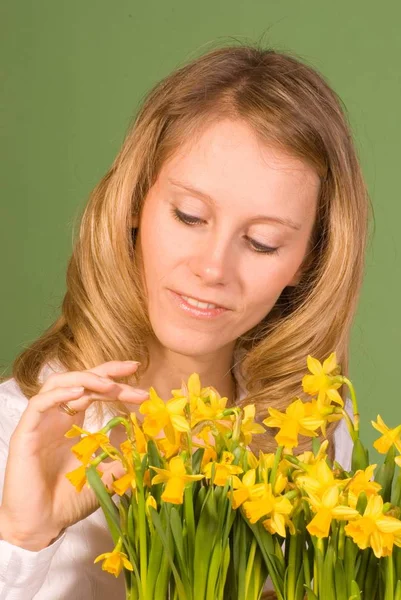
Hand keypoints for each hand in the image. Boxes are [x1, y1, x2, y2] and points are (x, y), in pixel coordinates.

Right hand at [0, 360, 147, 549]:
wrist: (40, 526)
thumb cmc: (68, 500)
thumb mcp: (107, 474)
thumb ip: (126, 456)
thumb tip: (155, 441)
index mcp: (73, 421)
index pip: (95, 389)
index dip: (116, 379)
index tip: (139, 376)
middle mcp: (57, 416)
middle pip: (81, 380)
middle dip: (107, 372)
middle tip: (132, 370)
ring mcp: (40, 422)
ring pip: (58, 383)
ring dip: (85, 379)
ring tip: (108, 385)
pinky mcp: (25, 433)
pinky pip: (38, 404)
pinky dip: (59, 395)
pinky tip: (78, 395)